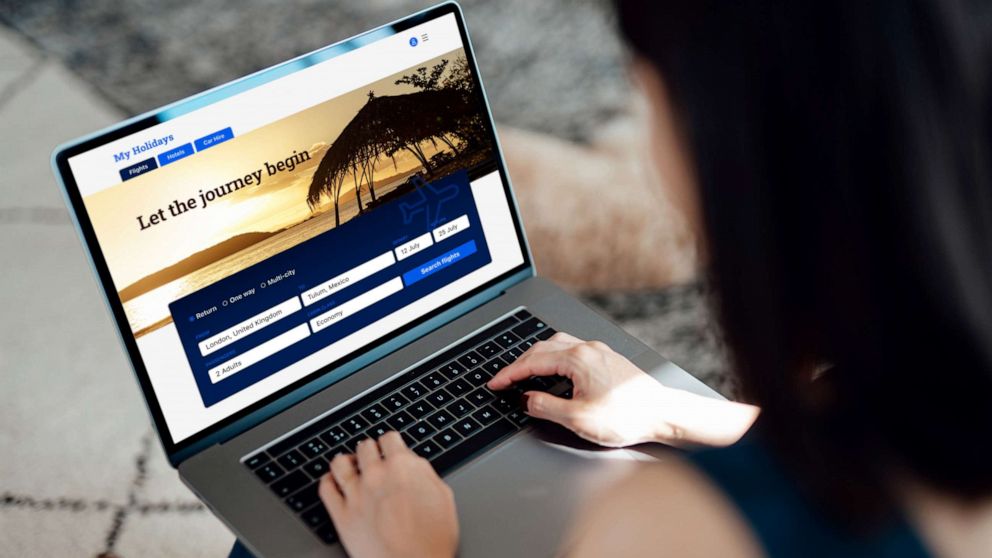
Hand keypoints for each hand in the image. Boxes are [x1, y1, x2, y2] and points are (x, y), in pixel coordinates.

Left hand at [319, 432, 457, 557]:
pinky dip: (328, 481)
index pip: (389, 438)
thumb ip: (425, 474)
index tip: (390, 448)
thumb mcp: (443, 497)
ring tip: (351, 467)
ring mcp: (355, 495)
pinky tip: (334, 483)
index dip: (391, 443)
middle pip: (365, 447)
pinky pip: (325, 488)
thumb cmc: (433, 540)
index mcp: (403, 467)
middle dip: (370, 452)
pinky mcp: (341, 516)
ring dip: (347, 462)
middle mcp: (376, 475)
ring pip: (340, 462)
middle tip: (373, 460)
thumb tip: (414, 465)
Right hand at [487, 332, 757, 447]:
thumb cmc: (627, 417)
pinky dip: (554, 357)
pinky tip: (555, 370)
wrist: (663, 414)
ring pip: (558, 345)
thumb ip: (546, 407)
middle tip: (504, 379)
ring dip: (537, 357)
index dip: (509, 374)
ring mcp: (599, 351)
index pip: (532, 361)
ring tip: (524, 373)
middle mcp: (587, 349)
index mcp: (577, 359)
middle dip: (519, 362)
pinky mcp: (608, 359)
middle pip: (542, 347)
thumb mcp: (577, 419)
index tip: (495, 384)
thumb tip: (526, 400)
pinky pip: (572, 349)